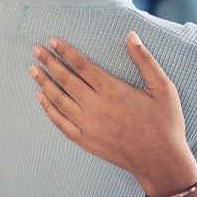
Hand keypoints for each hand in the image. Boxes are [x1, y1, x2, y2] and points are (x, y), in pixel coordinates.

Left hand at [30, 33, 196, 196]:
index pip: (82, 65)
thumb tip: (131, 36)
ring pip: (59, 100)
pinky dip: (48, 109)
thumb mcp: (163, 88)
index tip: (53, 42)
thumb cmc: (164, 122)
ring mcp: (88, 125)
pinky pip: (61, 123)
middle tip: (35, 50)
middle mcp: (96, 106)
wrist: (160, 161)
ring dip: (44, 83)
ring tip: (33, 70)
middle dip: (49, 63)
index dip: (66, 52)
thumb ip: (145, 60)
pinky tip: (40, 98)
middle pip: (66, 80)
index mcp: (113, 91)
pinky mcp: (85, 140)